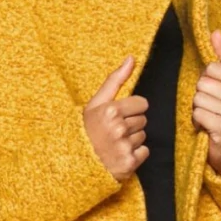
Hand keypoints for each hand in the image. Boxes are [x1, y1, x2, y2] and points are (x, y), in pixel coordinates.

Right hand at [83, 54, 149, 181]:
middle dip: (131, 124)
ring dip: (132, 139)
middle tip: (114, 131)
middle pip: (143, 120)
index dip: (132, 109)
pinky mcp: (129, 162)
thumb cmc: (86, 130)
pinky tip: (119, 154)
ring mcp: (124, 147)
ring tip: (115, 143)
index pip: (142, 104)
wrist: (75, 162)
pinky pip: (144, 152)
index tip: (120, 115)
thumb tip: (132, 58)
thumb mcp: (95, 103)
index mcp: (111, 111)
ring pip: (143, 136)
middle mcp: (119, 128)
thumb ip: (115, 80)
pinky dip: (134, 154)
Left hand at [192, 28, 220, 177]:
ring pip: (199, 99)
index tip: (215, 95)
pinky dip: (197, 122)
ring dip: (198, 111)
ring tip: (209, 118)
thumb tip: (216, 33)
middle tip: (211, 109)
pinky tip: (207, 128)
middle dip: (201, 97)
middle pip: (204, 84)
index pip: (212, 69)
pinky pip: (198, 115)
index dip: (206, 81)